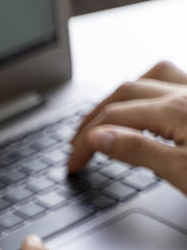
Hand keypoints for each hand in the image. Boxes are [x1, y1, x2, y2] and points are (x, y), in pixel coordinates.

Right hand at [68, 60, 186, 193]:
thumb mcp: (182, 171)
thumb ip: (138, 151)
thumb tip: (96, 138)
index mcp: (176, 111)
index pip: (114, 120)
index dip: (86, 142)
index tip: (74, 163)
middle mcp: (186, 93)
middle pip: (125, 93)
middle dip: (95, 117)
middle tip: (77, 142)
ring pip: (152, 77)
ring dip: (122, 94)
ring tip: (106, 115)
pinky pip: (175, 80)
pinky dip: (152, 88)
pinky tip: (149, 104)